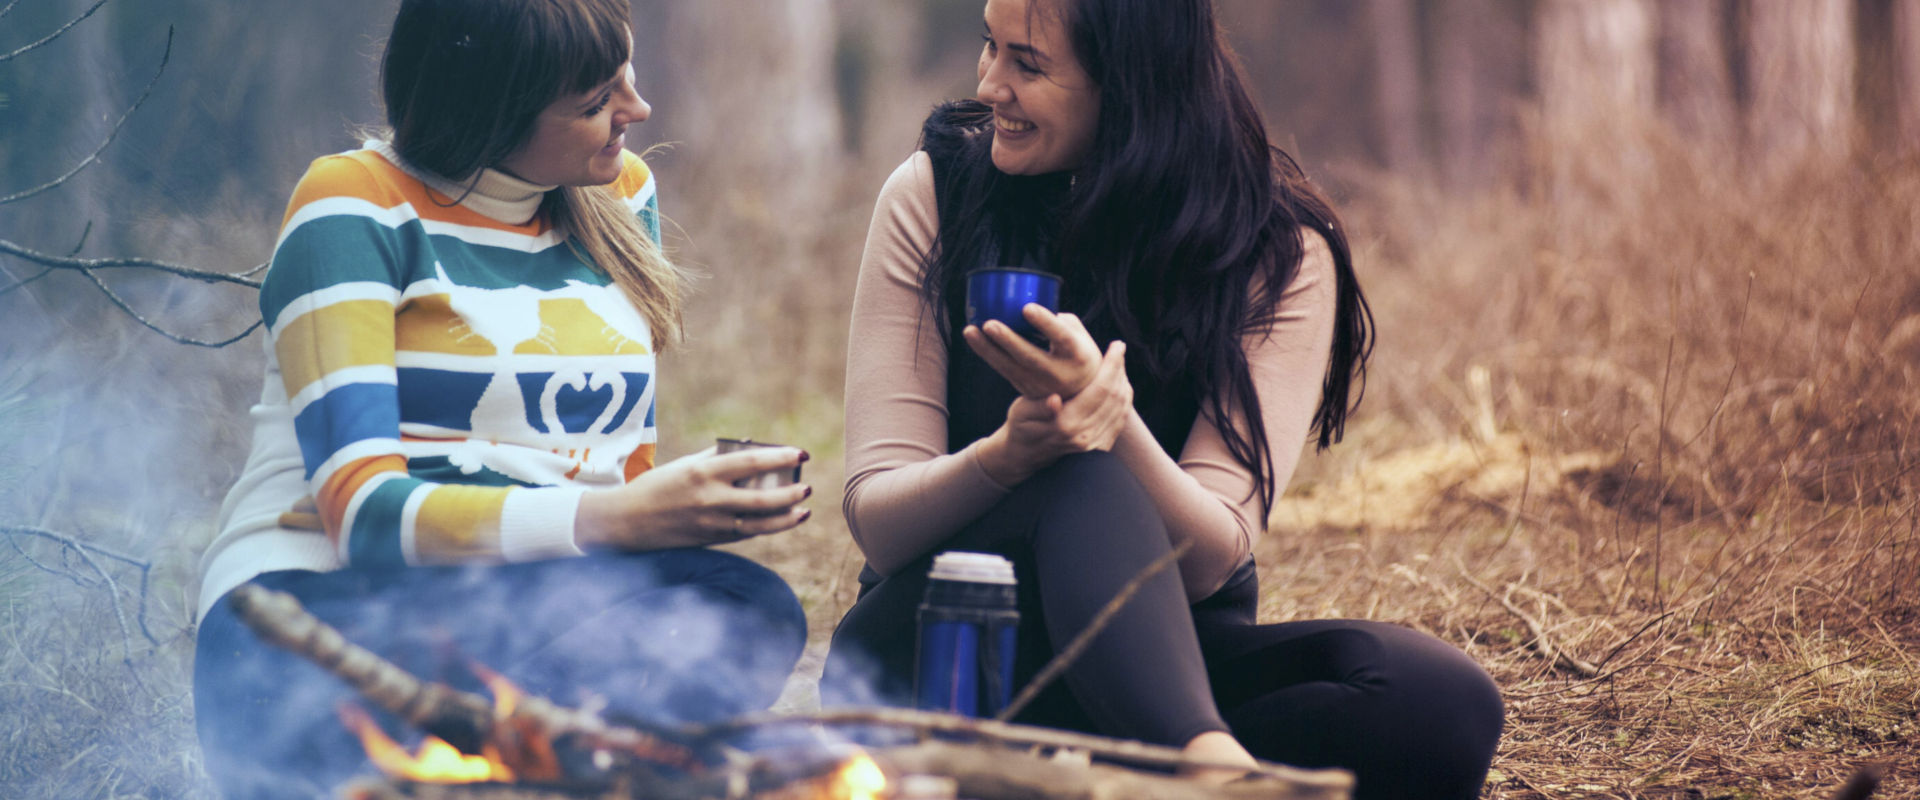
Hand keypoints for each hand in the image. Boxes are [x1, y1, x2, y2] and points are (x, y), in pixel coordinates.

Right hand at [574, 446, 811, 550]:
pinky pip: (746, 534)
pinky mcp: (711, 540)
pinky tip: (783, 521)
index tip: (802, 453)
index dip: (781, 457)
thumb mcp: (686, 465)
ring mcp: (712, 523)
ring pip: (759, 523)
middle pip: (762, 498)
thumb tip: (751, 448)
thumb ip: (717, 457)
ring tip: (805, 510)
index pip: (751, 462)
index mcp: (704, 472)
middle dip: (790, 493)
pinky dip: (767, 528)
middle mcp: (710, 498)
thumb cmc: (658, 486)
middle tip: (807, 486)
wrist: (627, 522)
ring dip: (786, 518)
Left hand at [962, 305, 1103, 398]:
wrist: (1081, 392)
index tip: (1027, 307)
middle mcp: (1059, 373)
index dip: (1045, 322)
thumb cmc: (1078, 352)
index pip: (1061, 337)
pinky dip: (987, 354)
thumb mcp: (1079, 334)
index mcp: (1077, 354)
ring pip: (1010, 367)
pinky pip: (1003, 370)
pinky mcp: (1025, 389)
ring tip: (969, 330)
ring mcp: (1040, 385)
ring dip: (987, 349)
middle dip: (1007, 340)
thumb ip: (1057, 319)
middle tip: (989, 324)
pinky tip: (974, 338)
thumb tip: (1028, 304)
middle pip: (1029, 357)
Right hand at [978, 340, 1132, 484]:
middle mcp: (1084, 436)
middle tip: (1119, 348)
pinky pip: (1121, 419)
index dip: (1112, 365)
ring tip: (1119, 363)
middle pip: (1114, 396)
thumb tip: (1054, 400)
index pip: (1100, 389)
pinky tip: (1120, 384)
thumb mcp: (1021, 413)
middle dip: (1120, 369)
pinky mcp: (1100, 448)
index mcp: (1066, 424)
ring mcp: (1094, 445)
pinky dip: (1124, 399)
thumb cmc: (1021, 427)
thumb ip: (1038, 407)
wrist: (1026, 456)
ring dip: (1123, 382)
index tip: (1117, 345)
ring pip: (1121, 407)